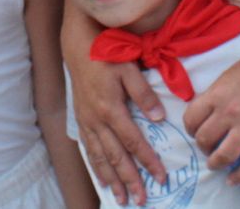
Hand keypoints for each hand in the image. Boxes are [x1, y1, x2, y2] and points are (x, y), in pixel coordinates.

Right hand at [68, 51, 165, 205]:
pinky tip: (103, 180)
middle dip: (130, 180)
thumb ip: (144, 94)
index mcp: (111, 108)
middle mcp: (97, 120)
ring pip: (100, 157)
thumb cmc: (108, 53)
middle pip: (116, 156)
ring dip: (112, 180)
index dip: (148, 161)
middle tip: (141, 200)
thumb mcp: (129, 68)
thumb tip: (159, 118)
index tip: (160, 178)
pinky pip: (89, 149)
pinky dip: (96, 167)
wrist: (78, 46)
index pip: (134, 141)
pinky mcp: (81, 120)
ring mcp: (87, 122)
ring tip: (122, 198)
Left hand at [184, 42, 239, 185]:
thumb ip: (216, 95)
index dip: (190, 129)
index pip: (191, 118)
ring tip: (217, 165)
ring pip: (223, 156)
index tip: (195, 132)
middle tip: (208, 148)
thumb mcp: (229, 76)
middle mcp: (228, 112)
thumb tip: (208, 113)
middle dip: (203, 147)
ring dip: (216, 163)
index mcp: (217, 94)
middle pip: (204, 140)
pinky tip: (234, 179)